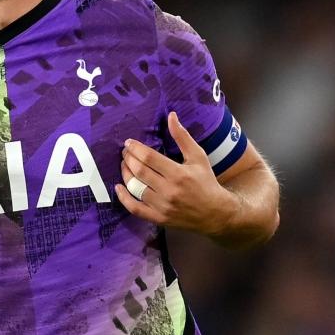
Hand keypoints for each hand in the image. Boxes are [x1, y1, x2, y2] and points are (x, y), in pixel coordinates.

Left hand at [115, 112, 236, 235]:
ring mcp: (162, 206)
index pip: (149, 158)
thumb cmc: (206, 182)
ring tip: (124, 164)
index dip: (135, 148)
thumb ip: (182, 137)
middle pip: (139, 171)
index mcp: (178, 174)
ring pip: (135, 188)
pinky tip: (118, 187)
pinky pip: (135, 208)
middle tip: (125, 152)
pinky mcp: (158, 218)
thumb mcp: (198, 157)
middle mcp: (169, 190)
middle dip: (128, 159)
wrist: (216, 213)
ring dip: (125, 174)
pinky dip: (123, 198)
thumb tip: (171, 116)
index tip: (129, 143)